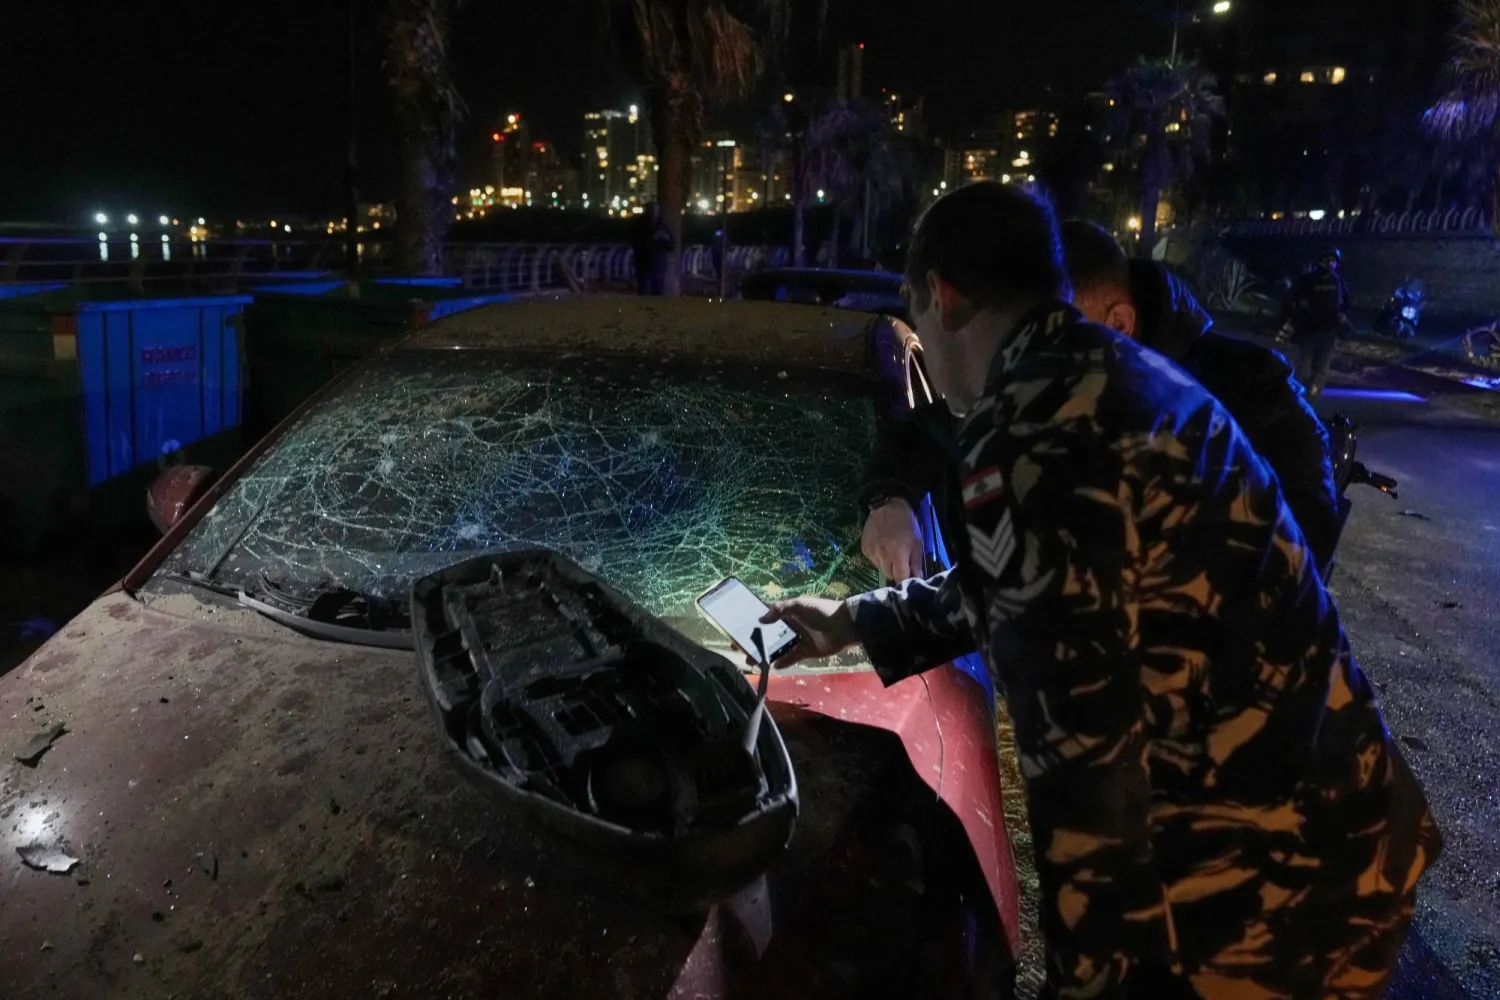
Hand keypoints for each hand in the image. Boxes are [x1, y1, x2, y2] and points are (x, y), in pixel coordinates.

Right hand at [739, 598, 859, 669]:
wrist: (844, 627)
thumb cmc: (820, 612)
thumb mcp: (799, 605)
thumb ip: (779, 610)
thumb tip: (761, 619)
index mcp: (788, 612)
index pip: (766, 615)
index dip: (753, 621)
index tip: (738, 627)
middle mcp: (790, 626)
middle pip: (768, 634)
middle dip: (754, 640)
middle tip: (739, 647)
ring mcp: (797, 640)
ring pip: (776, 648)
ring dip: (764, 654)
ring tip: (751, 660)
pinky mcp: (805, 652)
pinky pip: (790, 658)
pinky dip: (782, 662)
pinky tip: (772, 665)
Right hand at [861, 498, 923, 581]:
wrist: (888, 507)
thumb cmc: (906, 524)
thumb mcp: (917, 543)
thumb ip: (916, 563)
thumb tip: (917, 579)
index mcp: (897, 553)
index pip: (900, 578)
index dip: (905, 580)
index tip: (908, 578)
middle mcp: (882, 554)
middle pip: (889, 575)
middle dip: (896, 572)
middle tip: (901, 561)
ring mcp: (871, 551)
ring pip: (880, 568)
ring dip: (887, 565)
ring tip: (891, 552)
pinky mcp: (864, 548)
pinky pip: (873, 560)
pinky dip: (879, 558)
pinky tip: (883, 547)